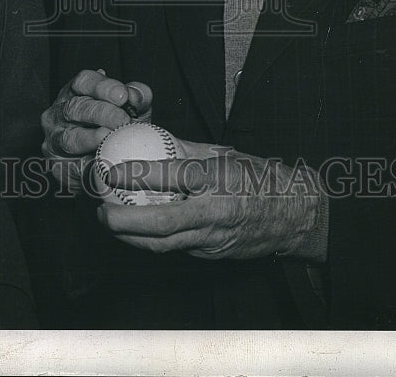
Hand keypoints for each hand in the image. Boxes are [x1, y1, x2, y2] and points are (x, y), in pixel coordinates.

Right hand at [40, 68, 152, 192]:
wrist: (106, 165)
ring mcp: (55, 138)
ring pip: (69, 137)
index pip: (85, 81)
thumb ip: (137, 97)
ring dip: (93, 138)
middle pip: (77, 107)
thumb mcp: (131, 108)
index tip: (122, 95)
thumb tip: (135, 95)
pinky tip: (102, 163)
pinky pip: (71, 166)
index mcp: (77, 92)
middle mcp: (60, 112)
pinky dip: (88, 165)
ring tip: (110, 138)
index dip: (103, 87)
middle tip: (123, 120)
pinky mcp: (57, 165)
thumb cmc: (117, 129)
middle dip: (102, 113)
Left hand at [97, 140, 321, 258]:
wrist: (295, 214)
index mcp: (217, 179)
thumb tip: (151, 140)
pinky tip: (134, 232)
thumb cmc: (258, 177)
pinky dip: (152, 241)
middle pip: (162, 224)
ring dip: (131, 237)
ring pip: (164, 245)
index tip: (110, 171)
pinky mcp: (213, 255)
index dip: (137, 174)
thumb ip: (187, 151)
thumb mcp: (223, 154)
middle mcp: (215, 212)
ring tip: (108, 222)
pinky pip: (176, 248)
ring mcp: (214, 239)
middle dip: (125, 222)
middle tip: (100, 211)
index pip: (171, 176)